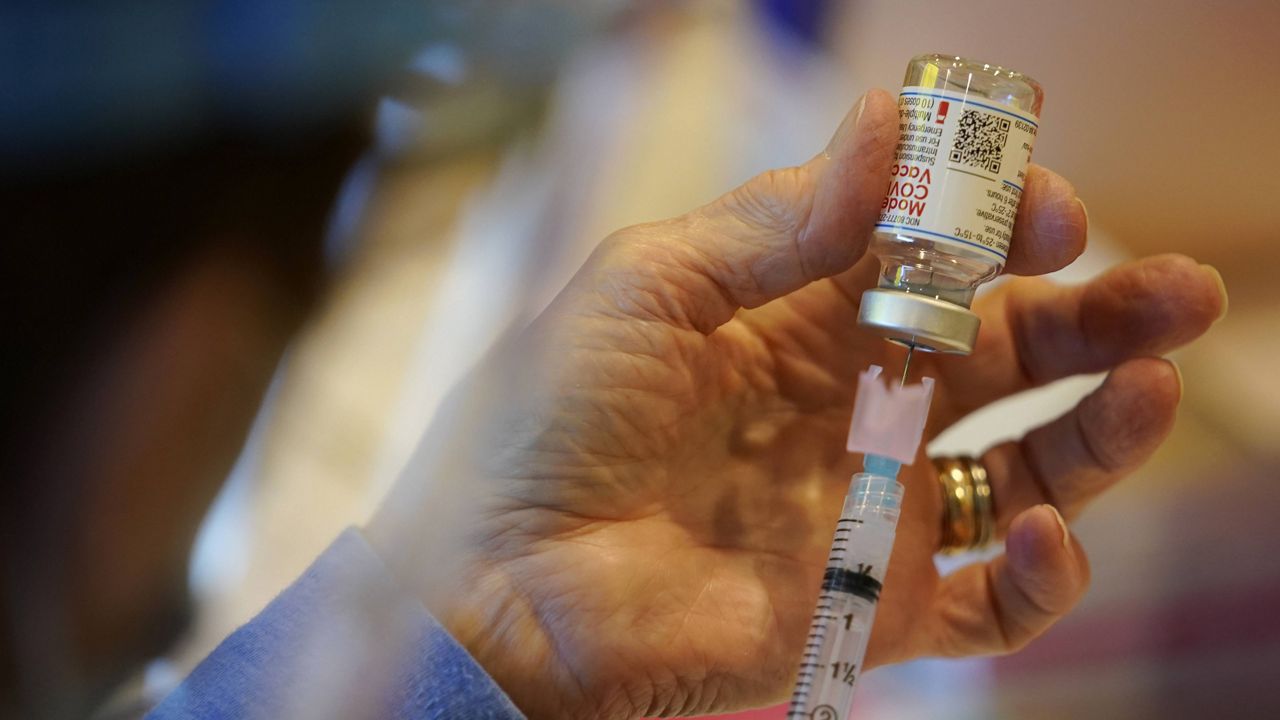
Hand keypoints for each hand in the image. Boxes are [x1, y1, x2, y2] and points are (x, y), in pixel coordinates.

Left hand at [366, 89, 1225, 718]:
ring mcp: (867, 510)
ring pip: (1023, 467)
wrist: (494, 585)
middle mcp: (847, 408)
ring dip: (1101, 430)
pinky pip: (992, 604)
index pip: (932, 262)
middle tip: (1169, 288)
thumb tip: (894, 121)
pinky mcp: (873, 608)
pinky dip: (1041, 576)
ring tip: (1146, 383)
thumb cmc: (548, 423)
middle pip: (1001, 356)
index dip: (999, 228)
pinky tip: (1042, 530)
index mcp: (795, 320)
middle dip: (1090, 315)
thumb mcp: (651, 285)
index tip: (1051, 204)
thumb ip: (778, 216)